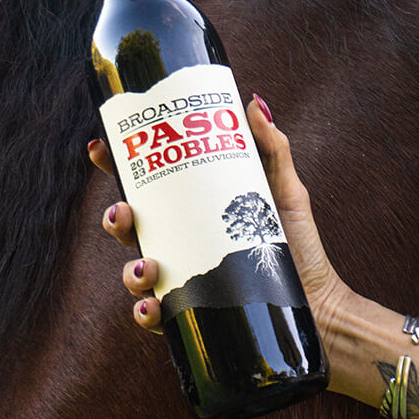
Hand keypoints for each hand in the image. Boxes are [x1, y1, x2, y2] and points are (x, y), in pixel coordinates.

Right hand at [88, 95, 354, 355]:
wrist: (319, 305)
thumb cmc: (299, 244)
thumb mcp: (285, 190)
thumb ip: (271, 146)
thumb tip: (254, 101)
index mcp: (191, 210)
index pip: (144, 186)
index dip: (113, 165)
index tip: (99, 146)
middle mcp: (179, 244)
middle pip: (129, 228)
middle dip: (114, 218)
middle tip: (123, 211)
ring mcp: (181, 281)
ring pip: (135, 273)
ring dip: (129, 270)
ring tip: (147, 265)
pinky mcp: (192, 317)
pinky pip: (155, 317)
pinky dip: (146, 312)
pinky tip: (153, 306)